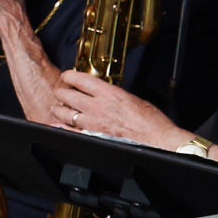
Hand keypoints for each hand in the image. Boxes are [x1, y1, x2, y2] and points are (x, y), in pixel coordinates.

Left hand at [52, 69, 177, 143]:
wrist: (158, 141)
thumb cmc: (151, 122)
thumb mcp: (132, 98)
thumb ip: (113, 95)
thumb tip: (103, 93)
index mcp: (109, 94)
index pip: (80, 79)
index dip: (69, 76)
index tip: (67, 76)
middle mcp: (97, 107)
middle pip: (66, 94)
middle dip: (62, 92)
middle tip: (62, 93)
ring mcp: (92, 123)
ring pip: (64, 112)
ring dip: (59, 109)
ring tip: (60, 108)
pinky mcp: (91, 137)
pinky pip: (69, 131)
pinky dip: (62, 127)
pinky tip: (60, 125)